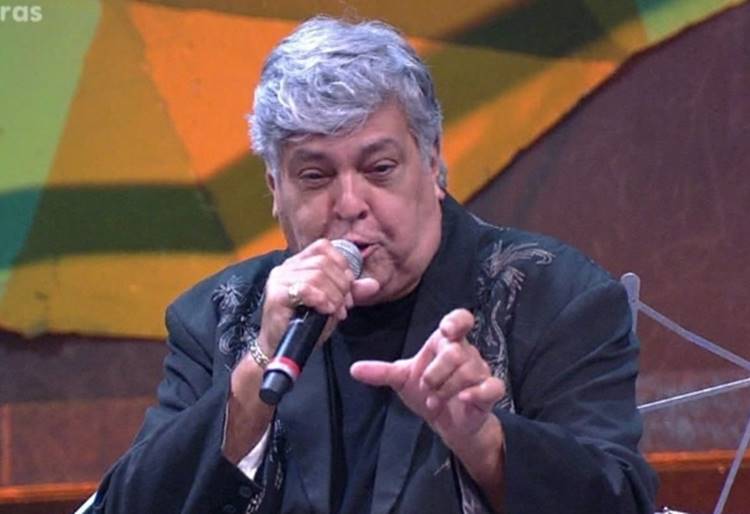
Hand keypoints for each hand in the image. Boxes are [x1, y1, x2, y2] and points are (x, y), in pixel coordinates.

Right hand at [259, 239, 379, 354]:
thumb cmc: (305, 326)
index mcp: (299, 264)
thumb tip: (374, 285)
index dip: (341, 265)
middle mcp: (286, 267)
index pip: (324, 247)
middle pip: (323, 262)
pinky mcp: (276, 295)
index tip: (347, 288)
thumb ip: (351, 292)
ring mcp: (279, 279)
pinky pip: (306, 289)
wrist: (281, 349)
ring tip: (335, 312)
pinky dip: (321, 299)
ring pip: (316, 276)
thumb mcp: (333, 304)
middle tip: (344, 306)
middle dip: (341, 285)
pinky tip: (325, 310)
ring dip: (333, 296)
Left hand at [350, 308, 504, 450]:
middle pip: (455, 353)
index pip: (460, 319)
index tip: (445, 330)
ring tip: (434, 400)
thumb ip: (382, 372)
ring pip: (468, 372)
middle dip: (435, 374)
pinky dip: (476, 393)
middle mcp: (466, 352)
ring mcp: (480, 371)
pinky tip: (462, 399)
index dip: (456, 321)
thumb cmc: (429, 391)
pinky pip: (491, 387)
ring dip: (446, 390)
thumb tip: (353, 369)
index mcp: (446, 342)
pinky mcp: (490, 391)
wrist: (447, 422)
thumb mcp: (403, 379)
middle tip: (426, 388)